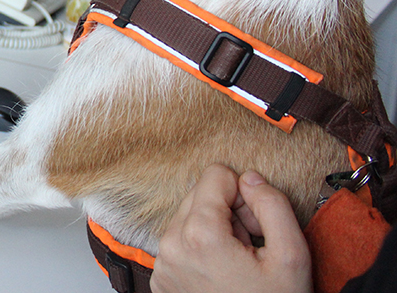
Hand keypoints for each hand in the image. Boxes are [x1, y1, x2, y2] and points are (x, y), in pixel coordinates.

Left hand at [150, 164, 312, 292]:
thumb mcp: (291, 255)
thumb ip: (273, 204)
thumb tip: (250, 178)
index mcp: (199, 234)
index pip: (216, 174)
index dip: (245, 195)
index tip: (256, 225)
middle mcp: (171, 244)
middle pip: (200, 194)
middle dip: (229, 212)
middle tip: (250, 245)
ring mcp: (162, 264)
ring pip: (189, 217)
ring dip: (215, 230)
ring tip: (237, 262)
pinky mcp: (160, 278)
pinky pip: (179, 242)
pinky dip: (200, 249)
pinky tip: (221, 274)